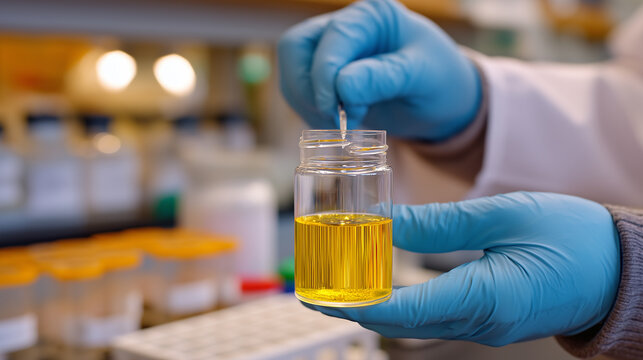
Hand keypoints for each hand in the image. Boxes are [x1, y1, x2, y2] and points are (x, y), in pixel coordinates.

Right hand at [278, 0, 481, 140]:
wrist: (441, 102)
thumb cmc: (439, 81)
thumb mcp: (422, 78)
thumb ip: (384, 78)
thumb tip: (342, 86)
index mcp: (372, 15)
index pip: (334, 37)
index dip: (325, 73)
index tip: (332, 108)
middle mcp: (345, 26)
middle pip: (296, 48)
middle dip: (308, 88)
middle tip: (335, 120)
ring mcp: (330, 51)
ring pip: (291, 72)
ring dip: (306, 104)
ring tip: (341, 125)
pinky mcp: (323, 76)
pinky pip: (298, 92)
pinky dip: (309, 113)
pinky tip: (336, 124)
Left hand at [304, 192, 620, 345]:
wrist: (623, 268)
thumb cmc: (575, 238)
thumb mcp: (502, 216)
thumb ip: (439, 223)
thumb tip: (386, 221)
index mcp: (484, 299)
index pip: (402, 310)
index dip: (356, 303)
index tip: (320, 293)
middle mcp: (479, 323)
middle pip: (401, 320)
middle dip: (357, 303)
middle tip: (318, 282)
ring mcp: (485, 326)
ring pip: (416, 319)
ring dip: (377, 301)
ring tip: (342, 276)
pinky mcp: (490, 318)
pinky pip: (436, 314)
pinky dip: (405, 299)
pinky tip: (387, 278)